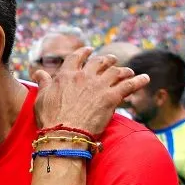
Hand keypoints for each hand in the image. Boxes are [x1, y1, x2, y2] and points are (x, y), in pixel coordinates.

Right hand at [33, 46, 150, 136]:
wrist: (64, 134)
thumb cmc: (50, 118)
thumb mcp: (41, 98)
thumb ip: (43, 82)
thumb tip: (38, 72)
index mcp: (67, 74)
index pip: (77, 57)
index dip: (84, 52)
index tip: (89, 50)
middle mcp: (84, 76)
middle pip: (100, 62)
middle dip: (108, 60)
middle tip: (112, 60)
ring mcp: (99, 86)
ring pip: (116, 72)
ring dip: (123, 70)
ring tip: (128, 71)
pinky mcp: (112, 98)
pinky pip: (129, 85)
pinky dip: (138, 81)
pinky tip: (145, 79)